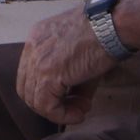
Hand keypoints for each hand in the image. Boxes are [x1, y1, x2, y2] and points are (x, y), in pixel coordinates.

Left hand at [16, 6, 116, 123]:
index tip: (71, 97)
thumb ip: (72, 78)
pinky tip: (79, 113)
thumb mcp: (81, 54)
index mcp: (38, 38)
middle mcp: (33, 47)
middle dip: (50, 103)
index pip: (30, 73)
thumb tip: (76, 102)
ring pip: (34, 100)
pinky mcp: (48, 74)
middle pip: (27, 88)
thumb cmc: (104, 32)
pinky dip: (62, 115)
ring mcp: (38, 61)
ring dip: (58, 112)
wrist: (112, 24)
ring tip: (81, 109)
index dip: (48, 90)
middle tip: (75, 106)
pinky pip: (46, 106)